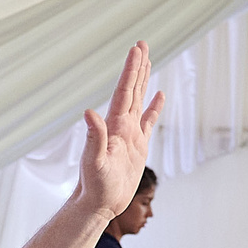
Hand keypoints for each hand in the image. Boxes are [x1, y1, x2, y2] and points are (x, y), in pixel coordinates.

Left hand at [75, 42, 163, 218]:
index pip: (124, 91)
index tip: (136, 49)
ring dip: (143, 81)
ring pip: (138, 100)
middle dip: (137, 67)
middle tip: (142, 44)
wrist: (99, 203)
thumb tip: (89, 112)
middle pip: (131, 89)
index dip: (130, 70)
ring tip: (148, 60)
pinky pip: (148, 121)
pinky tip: (159, 96)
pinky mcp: (138, 146)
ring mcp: (130, 134)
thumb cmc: (95, 185)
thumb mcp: (94, 161)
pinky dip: (154, 107)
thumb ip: (94, 137)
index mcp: (113, 125)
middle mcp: (121, 125)